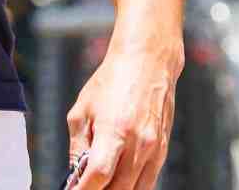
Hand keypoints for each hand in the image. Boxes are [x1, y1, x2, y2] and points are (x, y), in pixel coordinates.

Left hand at [66, 44, 180, 189]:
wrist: (148, 61)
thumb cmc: (111, 81)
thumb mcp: (83, 110)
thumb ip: (78, 146)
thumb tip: (76, 175)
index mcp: (115, 130)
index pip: (98, 175)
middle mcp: (138, 144)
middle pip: (117, 188)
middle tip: (84, 188)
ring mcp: (154, 149)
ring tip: (99, 184)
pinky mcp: (162, 150)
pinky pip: (147, 182)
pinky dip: (131, 187)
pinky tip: (117, 182)